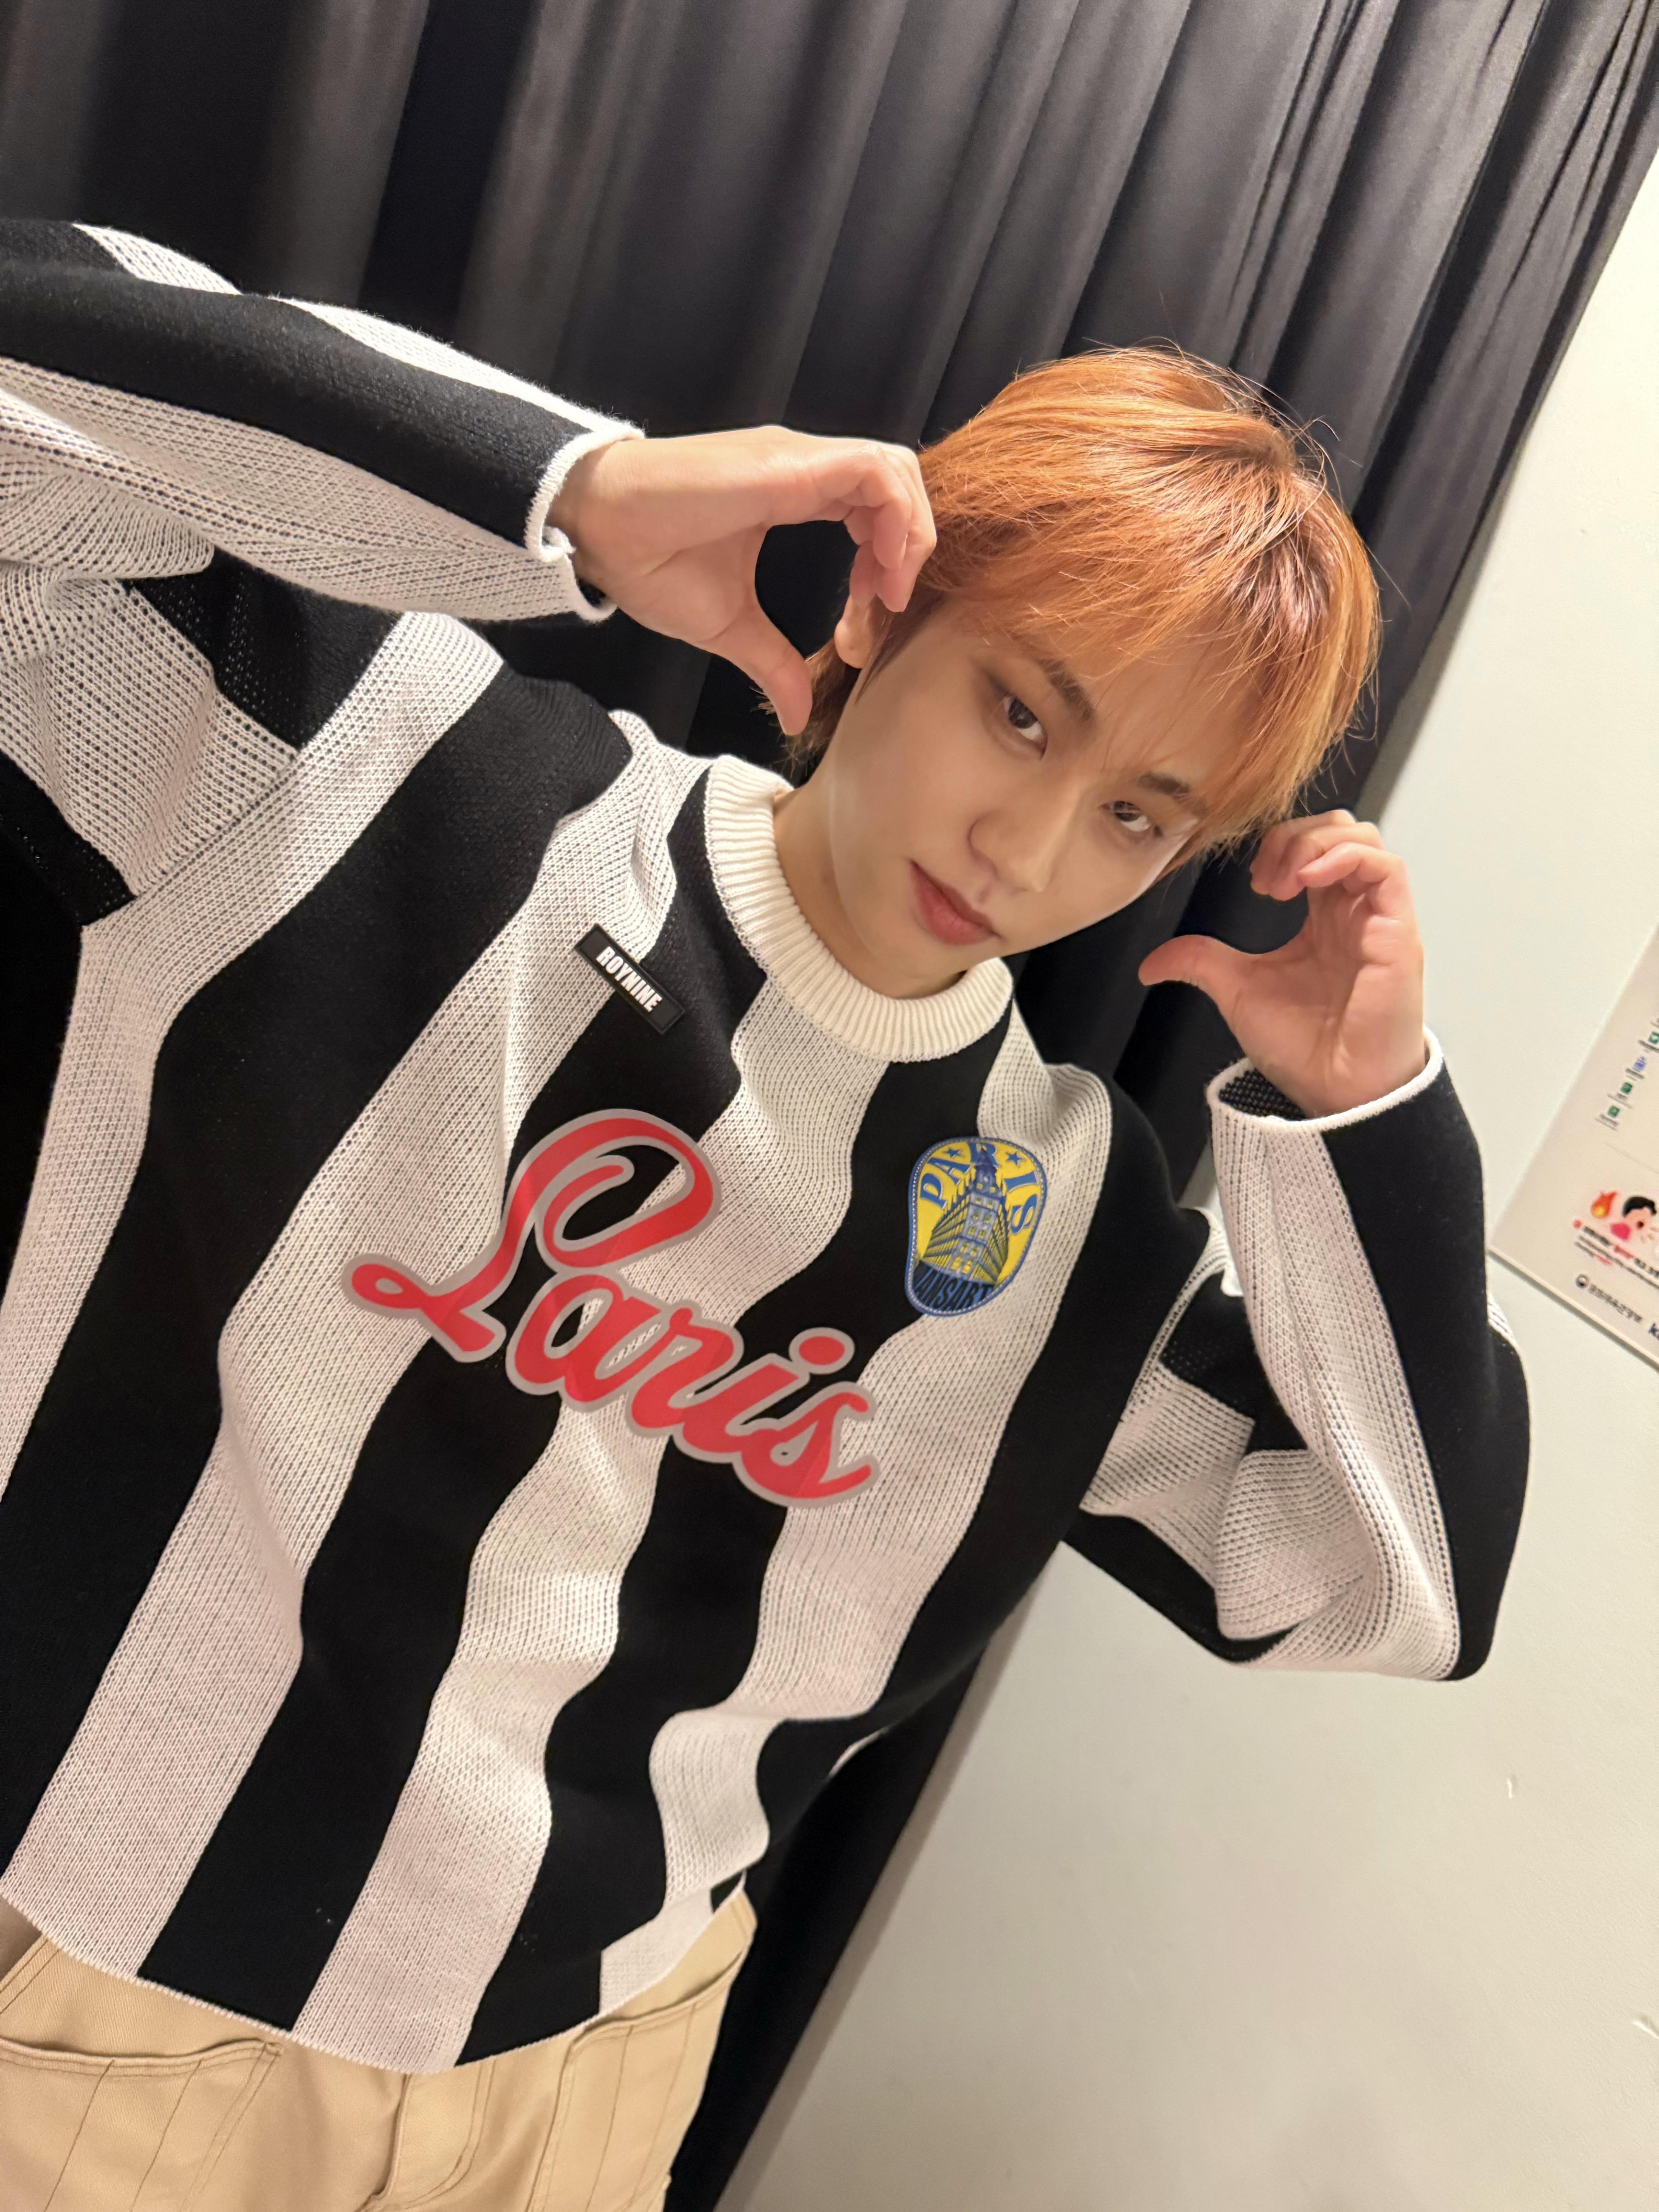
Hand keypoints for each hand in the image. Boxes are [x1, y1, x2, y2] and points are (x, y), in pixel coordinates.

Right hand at [549, 427, 934, 734]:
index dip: (885, 567)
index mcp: (794, 492)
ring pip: (895, 469)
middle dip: (909, 549)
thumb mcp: (729, 627)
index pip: (873, 511)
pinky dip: (893, 516)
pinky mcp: (788, 461)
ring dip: (907, 533)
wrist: (599, 528)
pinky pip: (873, 471)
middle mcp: (804, 468)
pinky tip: (875, 567)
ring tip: (884, 590)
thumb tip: (796, 716)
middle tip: (884, 607)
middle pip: (897, 484)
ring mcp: (798, 459)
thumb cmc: (651, 562)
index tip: (861, 623)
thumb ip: (772, 664)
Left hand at [1137, 812, 1426, 1116]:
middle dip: (1295, 836)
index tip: (1253, 881)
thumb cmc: (1306, 1046)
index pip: (1312, 847)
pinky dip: (1345, 857)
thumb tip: (1152, 963)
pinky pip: (1386, 868)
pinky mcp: (1397, 931)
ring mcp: (1378, 917)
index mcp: (1324, 917)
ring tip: (1284, 880)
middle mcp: (1354, 911)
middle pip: (1339, 830)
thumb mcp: (1238, 991)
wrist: (1336, 1089)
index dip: (1278, 846)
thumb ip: (1200, 962)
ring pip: (1363, 839)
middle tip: (1266, 877)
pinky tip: (1310, 877)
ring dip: (1315, 842)